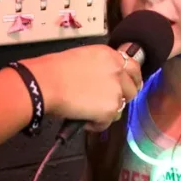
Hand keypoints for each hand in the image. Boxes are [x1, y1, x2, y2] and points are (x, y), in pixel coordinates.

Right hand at [24, 45, 141, 130]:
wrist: (46, 83)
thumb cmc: (53, 70)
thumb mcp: (82, 58)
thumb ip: (99, 67)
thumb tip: (102, 80)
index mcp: (110, 55)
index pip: (134, 67)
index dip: (131, 79)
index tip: (126, 86)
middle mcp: (118, 71)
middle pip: (132, 89)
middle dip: (122, 97)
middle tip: (106, 103)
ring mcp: (117, 90)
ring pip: (121, 107)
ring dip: (107, 111)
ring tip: (87, 111)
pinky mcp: (111, 108)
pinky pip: (108, 122)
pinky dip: (96, 124)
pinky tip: (83, 118)